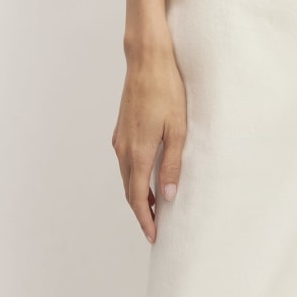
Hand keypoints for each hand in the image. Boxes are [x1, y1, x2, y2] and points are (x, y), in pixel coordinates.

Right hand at [112, 46, 187, 242]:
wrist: (147, 60)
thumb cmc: (166, 89)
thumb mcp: (177, 129)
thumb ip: (172, 164)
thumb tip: (169, 196)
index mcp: (138, 152)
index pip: (138, 198)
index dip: (145, 219)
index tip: (154, 236)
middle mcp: (123, 149)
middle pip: (129, 190)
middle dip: (141, 211)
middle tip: (155, 227)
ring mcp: (119, 138)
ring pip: (126, 176)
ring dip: (137, 193)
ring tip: (154, 205)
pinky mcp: (120, 128)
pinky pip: (125, 161)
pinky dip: (134, 176)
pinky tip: (146, 175)